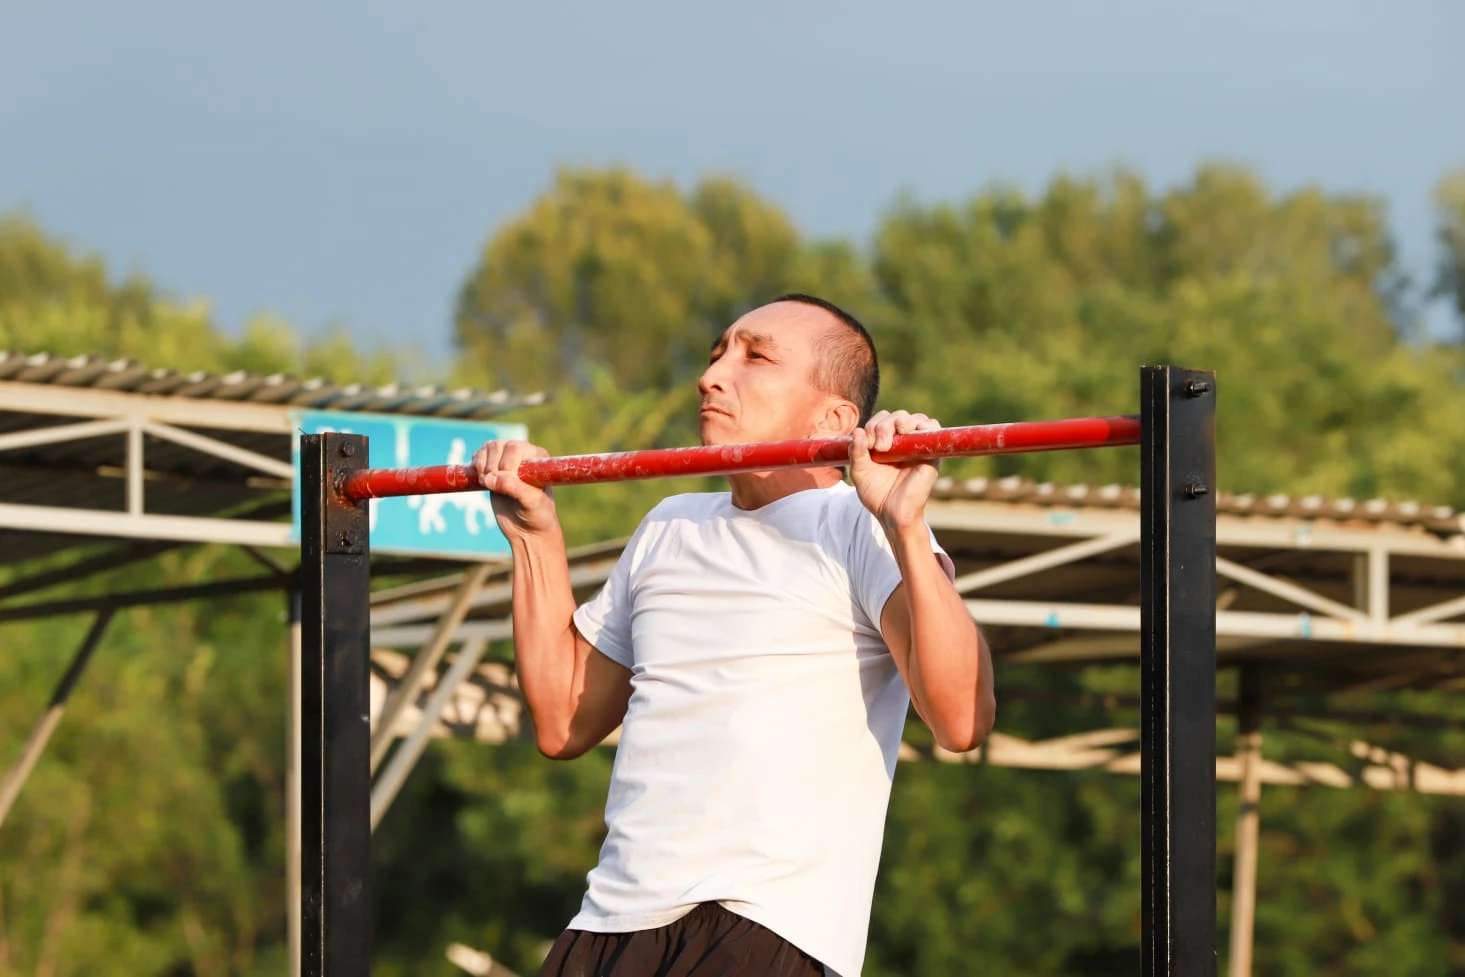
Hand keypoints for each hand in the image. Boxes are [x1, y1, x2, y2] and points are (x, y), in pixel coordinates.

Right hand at [472, 439, 558, 539]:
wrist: (527, 530)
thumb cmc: (537, 515)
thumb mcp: (530, 502)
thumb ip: (513, 487)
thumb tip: (490, 478)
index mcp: (537, 457)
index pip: (514, 448)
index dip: (506, 465)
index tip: (510, 485)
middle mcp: (522, 454)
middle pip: (497, 446)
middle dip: (492, 467)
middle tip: (495, 487)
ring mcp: (506, 459)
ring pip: (487, 448)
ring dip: (482, 467)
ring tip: (489, 485)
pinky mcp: (492, 468)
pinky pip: (478, 456)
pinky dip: (476, 467)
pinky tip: (484, 482)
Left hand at [849, 410, 941, 529]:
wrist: (892, 514)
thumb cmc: (876, 494)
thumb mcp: (859, 471)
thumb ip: (856, 452)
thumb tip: (858, 431)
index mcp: (886, 443)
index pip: (882, 419)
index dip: (873, 425)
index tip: (867, 444)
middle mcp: (903, 442)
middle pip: (897, 416)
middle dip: (883, 425)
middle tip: (879, 447)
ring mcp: (917, 447)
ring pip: (915, 418)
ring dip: (901, 422)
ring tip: (890, 442)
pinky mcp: (930, 454)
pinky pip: (934, 428)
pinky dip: (923, 424)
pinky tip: (908, 433)